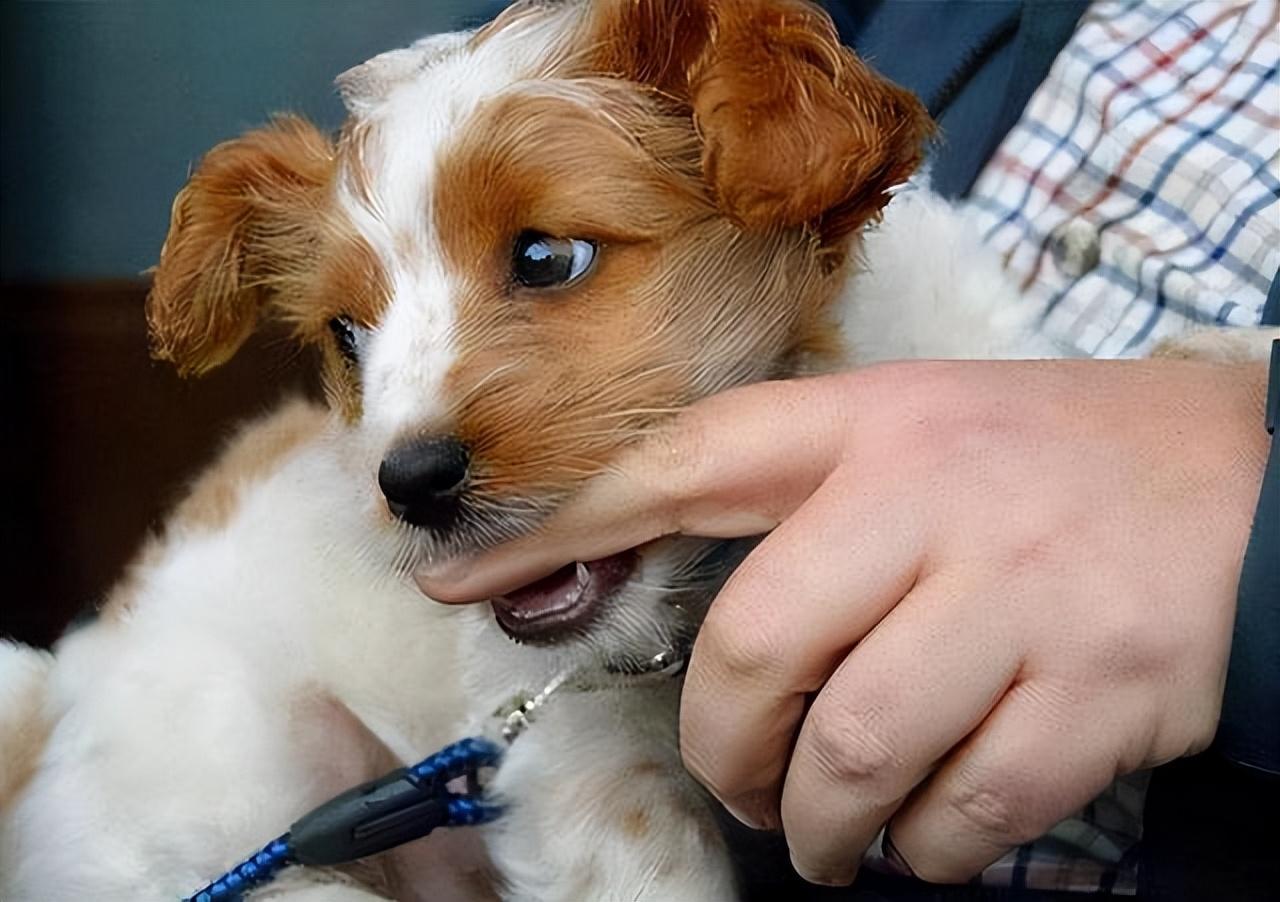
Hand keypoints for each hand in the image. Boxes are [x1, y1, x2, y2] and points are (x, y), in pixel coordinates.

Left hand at [418, 359, 1269, 884]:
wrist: (1239, 487)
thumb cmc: (1045, 466)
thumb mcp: (912, 434)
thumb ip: (792, 498)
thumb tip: (662, 586)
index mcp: (868, 427)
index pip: (680, 468)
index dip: (560, 530)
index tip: (458, 579)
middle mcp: (928, 502)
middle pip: (757, 650)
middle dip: (726, 746)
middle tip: (741, 781)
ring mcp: (1012, 598)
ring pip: (853, 749)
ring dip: (818, 819)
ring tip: (825, 830)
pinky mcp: (1089, 691)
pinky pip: (963, 809)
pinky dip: (926, 848)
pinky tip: (929, 833)